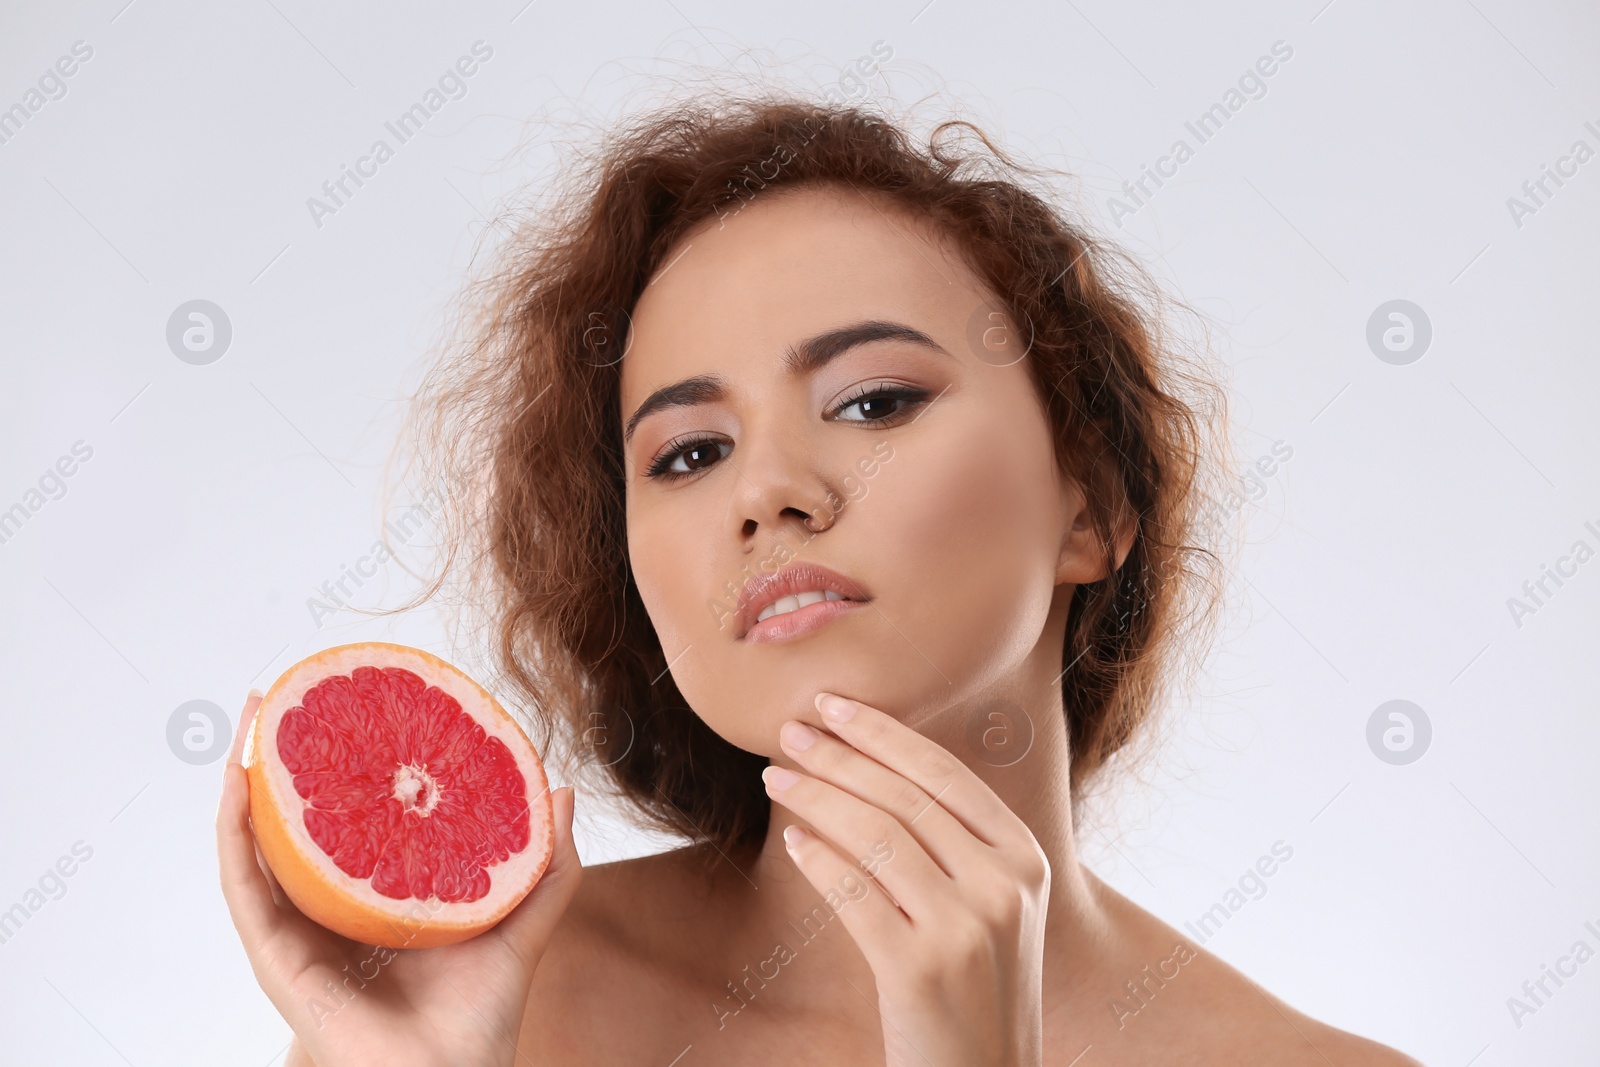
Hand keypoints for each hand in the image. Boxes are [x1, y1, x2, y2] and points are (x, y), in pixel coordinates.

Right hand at [216, 690, 581, 1066]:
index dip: (343, 769)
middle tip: (284, 696)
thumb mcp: (521, 922)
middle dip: (284, 759)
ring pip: (258, 844)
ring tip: (253, 720)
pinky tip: (239, 785)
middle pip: (297, 824)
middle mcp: (332, 911)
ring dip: (246, 779)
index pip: (352, 823)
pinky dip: (235, 833)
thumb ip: (544, 862)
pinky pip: (243, 886)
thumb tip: (558, 788)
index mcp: (379, 900)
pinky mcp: (275, 957)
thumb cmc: (480, 1017)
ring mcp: (298, 932)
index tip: (348, 709)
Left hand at [763, 692, 1049, 1066]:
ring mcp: (964, 927)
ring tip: (775, 779)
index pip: (944, 774)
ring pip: (875, 836)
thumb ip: (957, 843)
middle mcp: (1003, 885)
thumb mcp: (993, 905)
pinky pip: (854, 893)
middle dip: (838, 757)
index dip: (883, 732)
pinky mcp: (918, 968)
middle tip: (788, 733)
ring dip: (815, 798)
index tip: (831, 705)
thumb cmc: (979, 987)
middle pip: (904, 798)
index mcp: (1024, 858)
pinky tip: (794, 841)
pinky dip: (818, 860)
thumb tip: (873, 766)